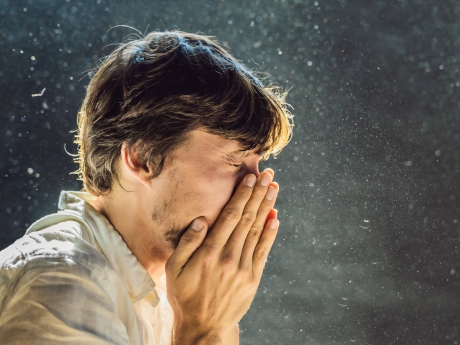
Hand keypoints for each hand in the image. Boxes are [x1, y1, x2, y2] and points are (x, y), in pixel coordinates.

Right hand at [166, 169, 279, 343]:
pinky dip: (270, 234)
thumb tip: (201, 220)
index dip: (241, 195)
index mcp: (209, 252)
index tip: (249, 178)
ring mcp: (243, 268)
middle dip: (257, 194)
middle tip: (267, 175)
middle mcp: (228, 257)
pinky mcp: (252, 278)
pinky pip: (263, 251)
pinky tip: (275, 217)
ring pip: (257, 231)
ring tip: (273, 188)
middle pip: (247, 219)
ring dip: (266, 208)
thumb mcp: (174, 270)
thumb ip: (187, 243)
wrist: (204, 326)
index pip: (229, 217)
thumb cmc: (184, 295)